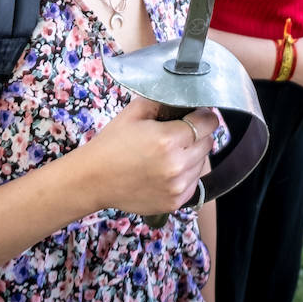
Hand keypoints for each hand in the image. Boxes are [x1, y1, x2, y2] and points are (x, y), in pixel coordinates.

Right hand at [75, 97, 216, 215]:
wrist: (93, 179)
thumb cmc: (112, 143)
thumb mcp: (134, 112)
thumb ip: (162, 101)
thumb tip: (184, 98)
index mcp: (168, 139)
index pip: (207, 123)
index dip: (204, 115)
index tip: (199, 113)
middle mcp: (177, 165)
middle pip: (208, 143)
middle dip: (199, 134)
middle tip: (180, 132)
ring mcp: (177, 187)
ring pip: (202, 163)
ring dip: (193, 155)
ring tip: (171, 152)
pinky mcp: (175, 202)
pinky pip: (194, 182)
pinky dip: (186, 174)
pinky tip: (167, 169)